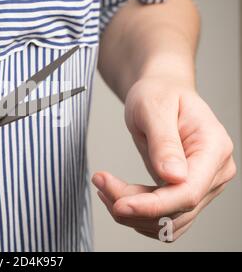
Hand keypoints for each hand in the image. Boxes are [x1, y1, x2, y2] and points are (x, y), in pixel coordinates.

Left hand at [92, 77, 235, 240]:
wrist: (160, 93)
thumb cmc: (159, 94)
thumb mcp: (155, 108)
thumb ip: (164, 142)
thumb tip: (174, 176)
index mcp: (214, 148)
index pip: (188, 192)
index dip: (153, 205)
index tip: (119, 204)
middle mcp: (214, 172)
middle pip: (176, 210)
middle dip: (133, 205)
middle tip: (100, 183)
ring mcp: (201, 186)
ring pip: (167, 221)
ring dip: (132, 212)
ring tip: (104, 186)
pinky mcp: (184, 193)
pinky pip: (162, 218)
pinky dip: (137, 213)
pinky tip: (116, 194)